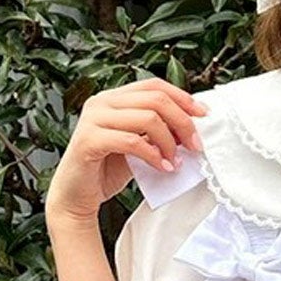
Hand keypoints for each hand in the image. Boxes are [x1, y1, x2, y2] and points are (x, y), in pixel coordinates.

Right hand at [45, 78, 206, 225]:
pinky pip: (131, 141)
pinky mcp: (88, 140)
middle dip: (182, 122)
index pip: (155, 86)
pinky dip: (153, 155)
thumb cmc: (109, 168)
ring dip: (169, 142)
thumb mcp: (141, 145)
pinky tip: (163, 168)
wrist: (77, 194)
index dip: (183, 98)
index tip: (203, 116)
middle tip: (195, 145)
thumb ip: (159, 132)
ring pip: (147, 118)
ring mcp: (93, 119)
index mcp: (114, 98)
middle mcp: (102, 102)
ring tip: (176, 161)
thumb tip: (192, 128)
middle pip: (155, 100)